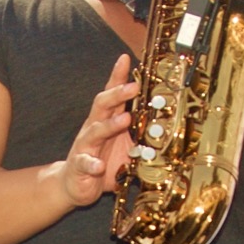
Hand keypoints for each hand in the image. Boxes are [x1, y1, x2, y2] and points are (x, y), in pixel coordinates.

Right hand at [55, 55, 138, 206]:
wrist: (76, 184)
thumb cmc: (102, 162)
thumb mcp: (126, 148)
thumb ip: (142, 138)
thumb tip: (167, 131)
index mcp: (105, 121)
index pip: (111, 95)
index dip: (117, 77)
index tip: (125, 59)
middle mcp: (93, 128)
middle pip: (102, 105)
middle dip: (117, 94)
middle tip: (133, 87)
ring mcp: (85, 146)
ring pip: (95, 130)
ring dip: (110, 125)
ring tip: (124, 119)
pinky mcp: (80, 165)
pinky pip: (85, 162)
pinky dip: (92, 164)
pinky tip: (99, 165)